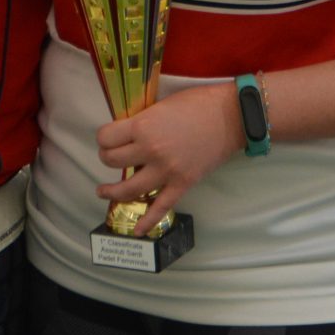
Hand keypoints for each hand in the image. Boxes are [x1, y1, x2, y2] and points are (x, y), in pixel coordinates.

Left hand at [94, 83, 241, 235]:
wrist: (231, 116)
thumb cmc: (196, 104)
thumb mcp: (159, 106)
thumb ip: (141, 122)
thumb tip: (125, 136)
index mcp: (142, 127)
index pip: (105, 138)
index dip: (104, 138)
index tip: (109, 138)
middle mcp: (150, 151)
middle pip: (111, 161)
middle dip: (107, 158)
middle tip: (112, 156)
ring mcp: (166, 171)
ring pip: (128, 188)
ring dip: (112, 191)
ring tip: (103, 190)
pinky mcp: (182, 184)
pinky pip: (161, 207)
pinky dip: (148, 221)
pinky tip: (137, 230)